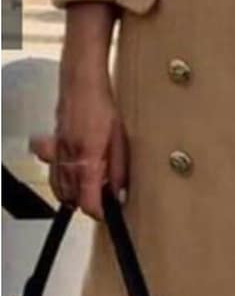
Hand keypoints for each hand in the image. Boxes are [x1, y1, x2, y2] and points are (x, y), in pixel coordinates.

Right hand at [29, 82, 128, 219]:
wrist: (81, 82)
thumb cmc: (101, 104)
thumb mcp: (120, 138)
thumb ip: (119, 167)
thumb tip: (120, 190)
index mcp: (88, 158)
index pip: (88, 199)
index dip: (98, 212)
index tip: (106, 213)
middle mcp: (69, 158)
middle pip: (72, 197)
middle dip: (86, 202)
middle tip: (102, 199)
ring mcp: (57, 152)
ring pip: (59, 187)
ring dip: (72, 194)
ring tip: (89, 190)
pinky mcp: (52, 146)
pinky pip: (52, 171)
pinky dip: (59, 179)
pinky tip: (70, 175)